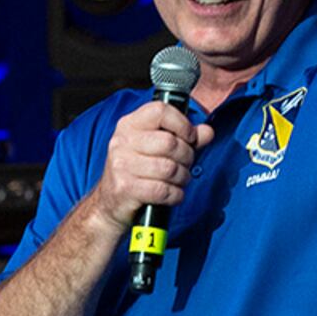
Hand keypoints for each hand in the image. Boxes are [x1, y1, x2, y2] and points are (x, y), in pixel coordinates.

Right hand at [92, 101, 214, 230]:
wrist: (109, 204)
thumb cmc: (136, 173)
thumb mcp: (156, 149)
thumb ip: (183, 138)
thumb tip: (207, 132)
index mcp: (130, 125)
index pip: (160, 111)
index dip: (182, 124)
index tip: (190, 137)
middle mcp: (123, 142)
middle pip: (170, 143)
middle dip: (186, 157)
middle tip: (185, 164)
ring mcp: (122, 165)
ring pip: (169, 168)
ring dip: (182, 178)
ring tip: (179, 180)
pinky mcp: (125, 188)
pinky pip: (163, 190)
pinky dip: (175, 195)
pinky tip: (172, 194)